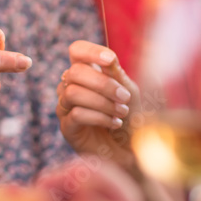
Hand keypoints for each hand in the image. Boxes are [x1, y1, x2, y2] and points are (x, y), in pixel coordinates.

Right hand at [57, 40, 139, 168]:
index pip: (77, 51)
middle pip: (74, 72)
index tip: (110, 60)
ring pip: (72, 93)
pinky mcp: (66, 127)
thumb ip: (117, 75)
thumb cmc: (131, 116)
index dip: (90, 51)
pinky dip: (99, 117)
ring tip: (121, 112)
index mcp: (87, 72)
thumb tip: (108, 59)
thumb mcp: (129, 91)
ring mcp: (66, 107)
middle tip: (125, 97)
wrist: (134, 150)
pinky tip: (114, 123)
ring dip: (102, 102)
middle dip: (103, 83)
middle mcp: (71, 86)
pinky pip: (75, 114)